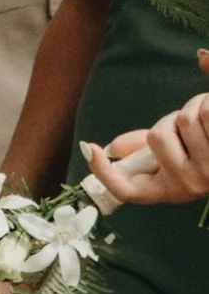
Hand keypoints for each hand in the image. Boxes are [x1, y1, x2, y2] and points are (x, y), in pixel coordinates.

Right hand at [85, 79, 208, 203]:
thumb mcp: (181, 153)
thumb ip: (149, 145)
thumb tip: (113, 145)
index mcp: (170, 190)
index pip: (128, 191)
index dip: (105, 172)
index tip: (95, 148)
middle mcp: (189, 186)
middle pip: (158, 134)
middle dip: (173, 117)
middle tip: (194, 122)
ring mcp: (208, 172)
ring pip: (185, 118)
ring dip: (198, 105)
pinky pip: (204, 113)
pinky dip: (208, 103)